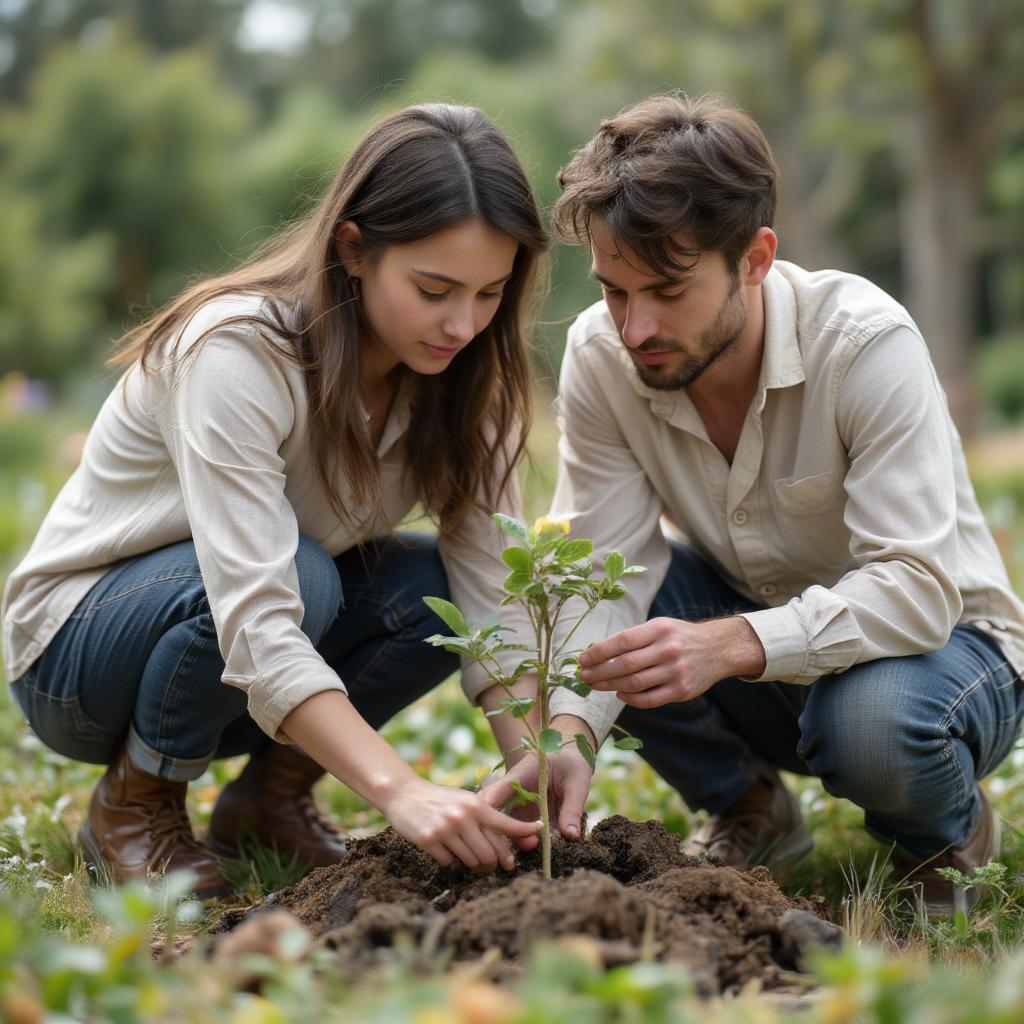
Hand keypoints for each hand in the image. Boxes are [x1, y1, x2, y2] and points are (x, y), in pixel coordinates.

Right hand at [381, 776, 541, 871]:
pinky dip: (450, 861)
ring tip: (472, 862)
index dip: (523, 830)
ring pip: (471, 861)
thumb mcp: (464, 800)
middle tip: (494, 867)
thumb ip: (482, 817)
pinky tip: (445, 851)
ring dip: (474, 866)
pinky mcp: (429, 840)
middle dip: (494, 864)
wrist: (404, 793)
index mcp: (475, 805)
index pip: (505, 823)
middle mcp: (463, 816)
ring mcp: (445, 829)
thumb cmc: (439, 799)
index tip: (539, 830)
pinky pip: (448, 863)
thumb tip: (505, 841)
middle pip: (490, 853)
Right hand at [479, 716, 594, 842]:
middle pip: (493, 811)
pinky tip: (538, 846)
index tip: (493, 828)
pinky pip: (517, 830)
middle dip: (501, 831)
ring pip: (502, 823)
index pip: (497, 791)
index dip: (490, 810)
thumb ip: (572, 809)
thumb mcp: (577, 783)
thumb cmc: (572, 764)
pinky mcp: (525, 815)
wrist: (573, 758)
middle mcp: (513, 791)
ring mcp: (517, 804)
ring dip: (513, 838)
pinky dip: (523, 840)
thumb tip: (570, 836)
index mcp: (520, 775)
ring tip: (535, 844)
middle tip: (527, 842)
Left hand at [577, 615, 765, 707]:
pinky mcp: (682, 691)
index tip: (582, 659)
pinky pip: (650, 699)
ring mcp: (676, 672)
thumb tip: (596, 652)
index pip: (622, 642)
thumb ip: (632, 639)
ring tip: (596, 685)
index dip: (599, 652)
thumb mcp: (659, 627)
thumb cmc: (679, 636)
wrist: (718, 649)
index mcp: (659, 629)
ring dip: (610, 686)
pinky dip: (630, 699)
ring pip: (634, 683)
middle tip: (584, 676)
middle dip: (600, 672)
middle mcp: (667, 650)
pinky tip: (619, 694)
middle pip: (625, 665)